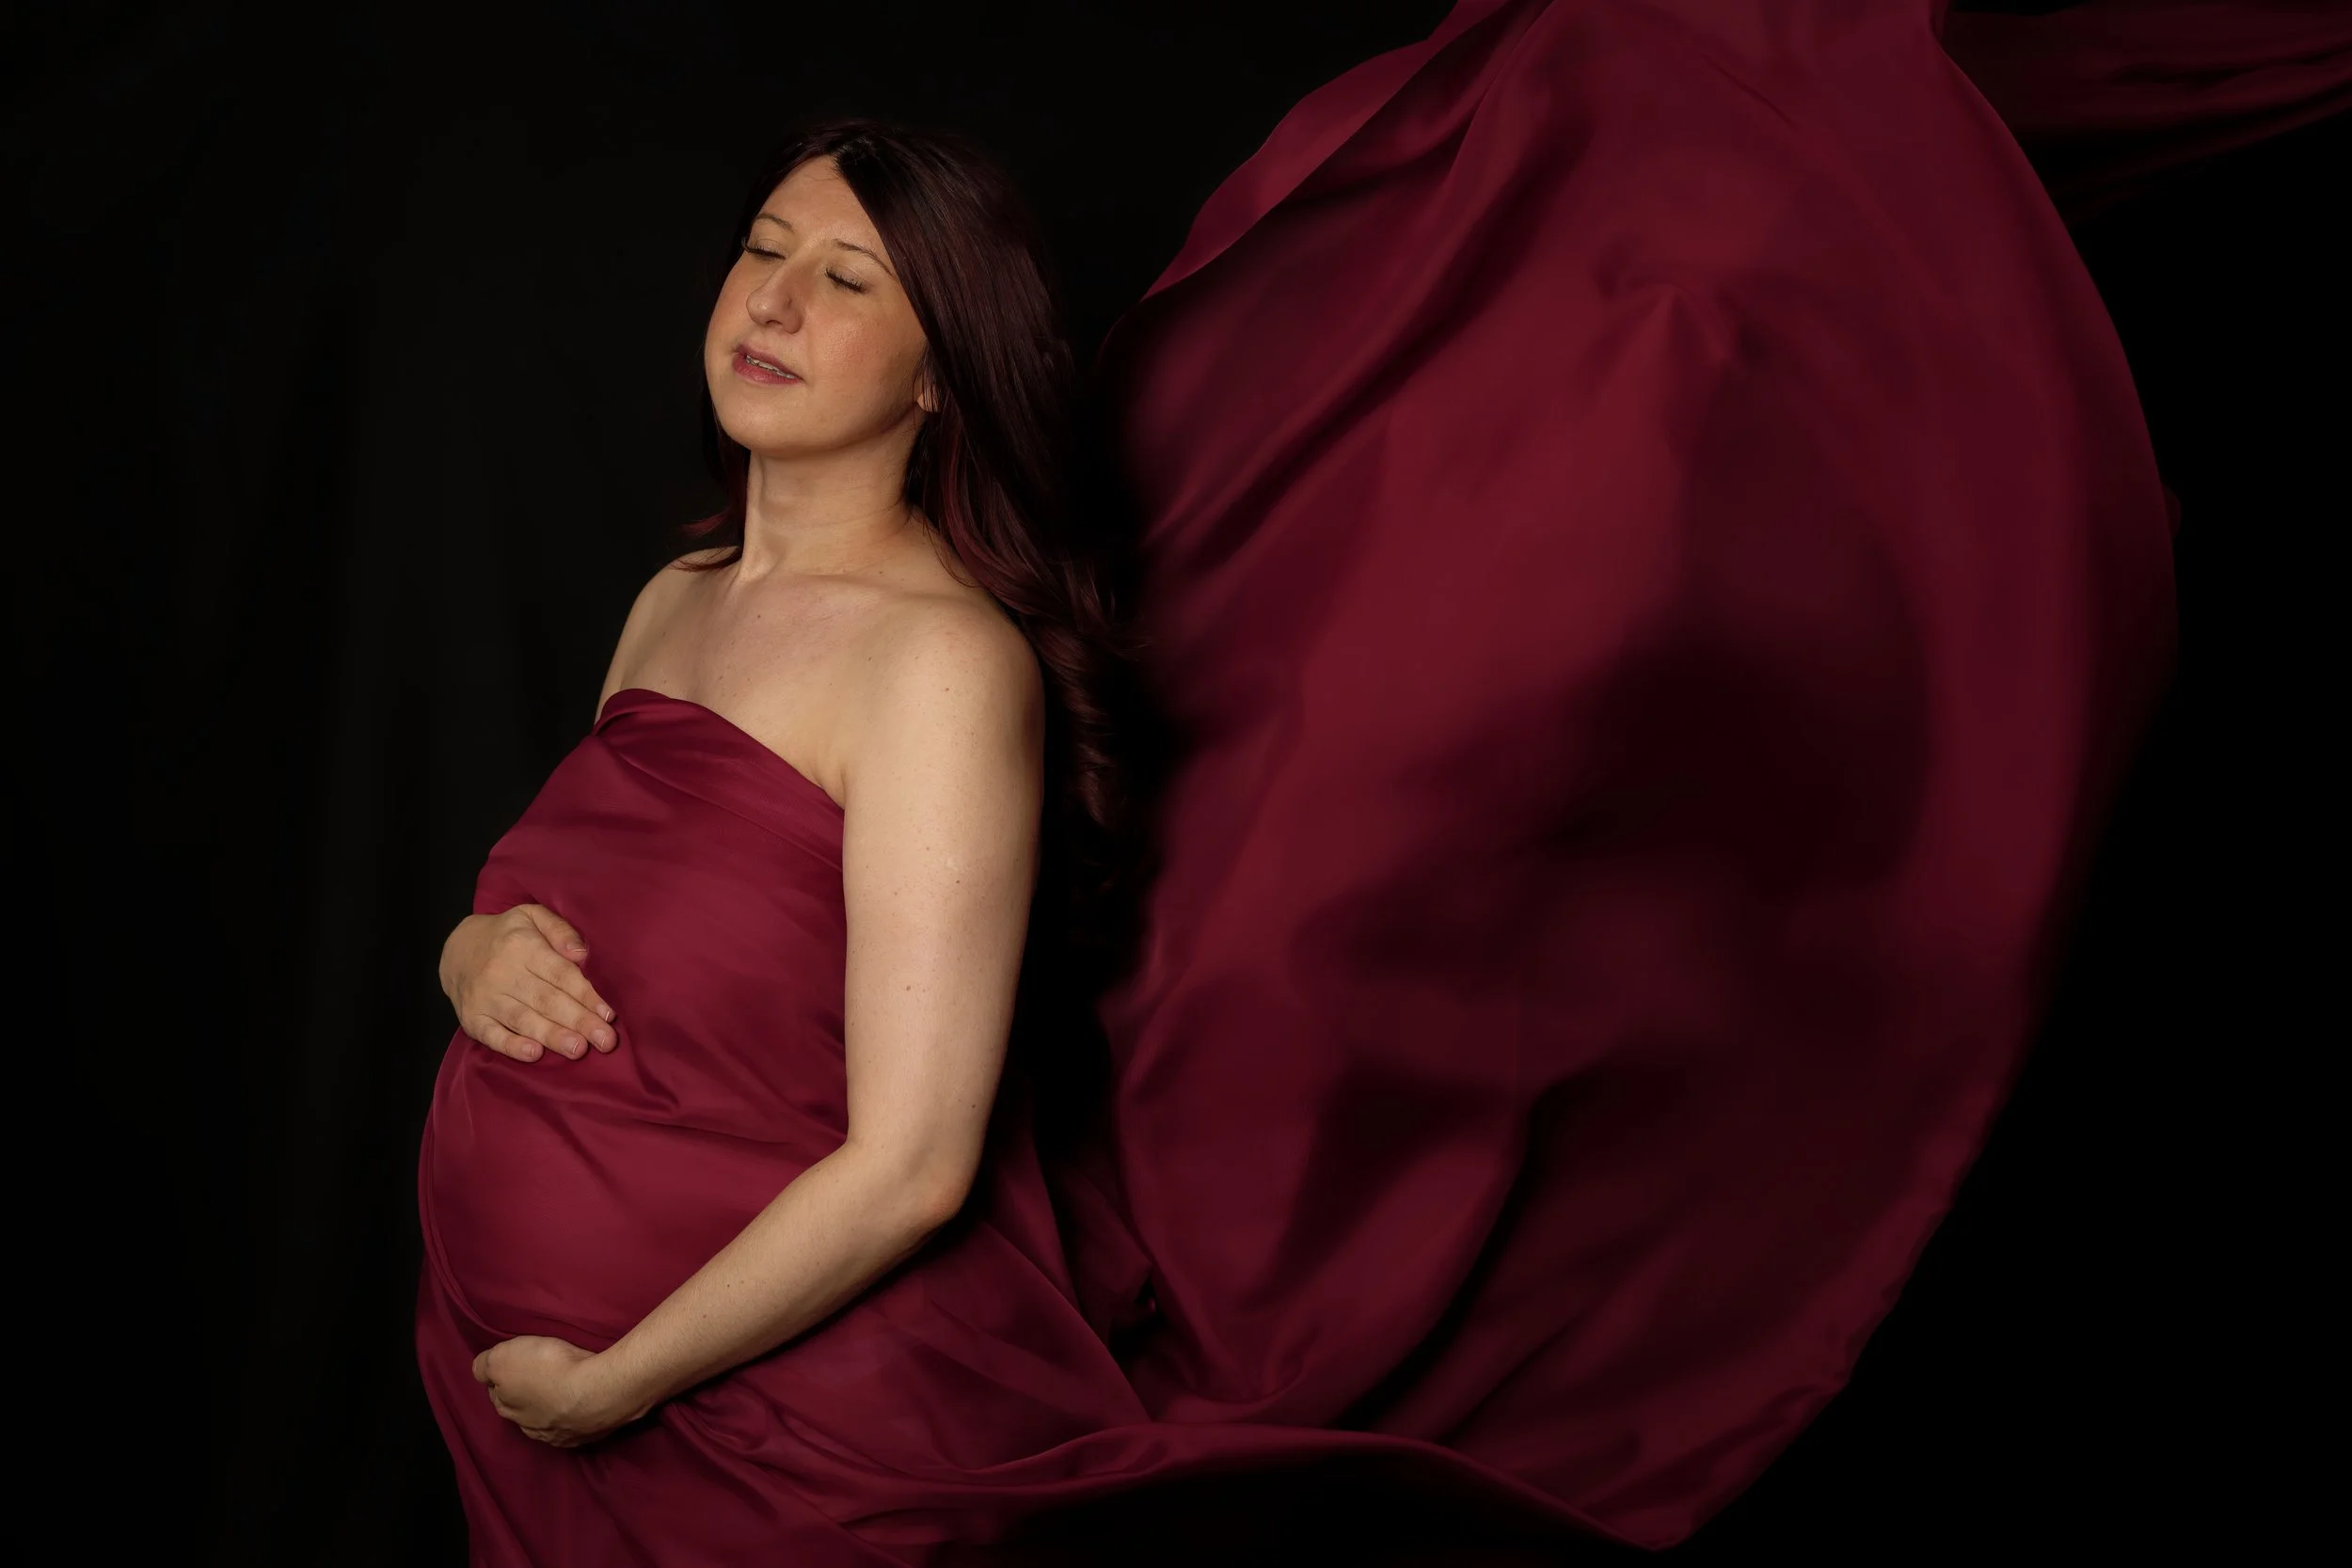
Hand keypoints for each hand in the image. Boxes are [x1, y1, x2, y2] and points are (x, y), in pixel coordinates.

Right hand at [440, 905, 616, 1062]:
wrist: (457, 950)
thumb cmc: (508, 935)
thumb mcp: (532, 917)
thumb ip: (560, 930)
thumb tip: (582, 954)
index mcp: (522, 946)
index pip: (559, 973)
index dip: (585, 994)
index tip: (608, 1014)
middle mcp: (502, 973)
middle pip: (546, 1000)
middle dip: (578, 1021)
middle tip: (605, 1041)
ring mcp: (485, 998)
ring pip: (523, 1019)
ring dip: (552, 1036)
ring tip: (578, 1049)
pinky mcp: (472, 1019)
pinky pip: (492, 1035)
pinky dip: (512, 1046)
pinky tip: (534, 1053)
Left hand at [472, 1336, 644, 1447]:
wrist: (599, 1389)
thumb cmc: (548, 1369)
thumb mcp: (503, 1357)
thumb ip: (484, 1365)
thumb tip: (480, 1372)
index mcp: (510, 1412)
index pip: (498, 1396)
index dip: (503, 1380)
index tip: (513, 1366)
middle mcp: (533, 1430)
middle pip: (523, 1412)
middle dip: (526, 1398)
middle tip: (538, 1376)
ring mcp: (563, 1436)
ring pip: (551, 1421)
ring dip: (553, 1409)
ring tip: (564, 1391)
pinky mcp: (591, 1434)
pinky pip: (579, 1425)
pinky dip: (578, 1415)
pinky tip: (584, 1405)